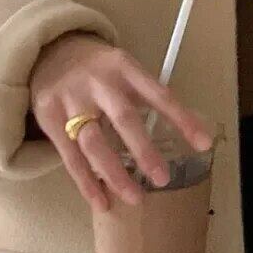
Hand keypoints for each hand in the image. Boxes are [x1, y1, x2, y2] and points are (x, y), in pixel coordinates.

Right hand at [28, 32, 213, 211]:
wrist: (48, 51)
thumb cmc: (98, 69)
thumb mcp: (123, 69)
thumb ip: (145, 96)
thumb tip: (185, 130)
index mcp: (124, 68)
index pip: (159, 94)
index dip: (182, 119)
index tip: (203, 144)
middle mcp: (99, 82)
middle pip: (123, 118)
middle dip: (144, 150)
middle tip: (162, 178)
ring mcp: (71, 100)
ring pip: (94, 142)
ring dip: (115, 174)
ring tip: (134, 198)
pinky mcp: (49, 117)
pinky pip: (71, 156)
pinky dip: (86, 182)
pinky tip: (102, 201)